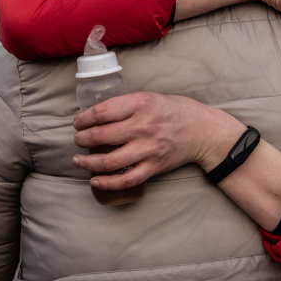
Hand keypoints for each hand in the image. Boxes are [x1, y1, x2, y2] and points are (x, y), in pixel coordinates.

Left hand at [72, 92, 243, 188]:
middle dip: (82, 138)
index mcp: (141, 104)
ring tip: (78, 160)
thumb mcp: (150, 97)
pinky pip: (126, 180)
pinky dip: (107, 183)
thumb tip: (96, 115)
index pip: (102, 112)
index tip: (78, 122)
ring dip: (88, 162)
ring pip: (109, 161)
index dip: (84, 118)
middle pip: (101, 136)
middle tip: (78, 139)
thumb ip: (126, 105)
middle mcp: (144, 126)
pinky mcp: (154, 166)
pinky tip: (95, 180)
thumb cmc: (175, 111)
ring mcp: (149, 149)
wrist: (203, 130)